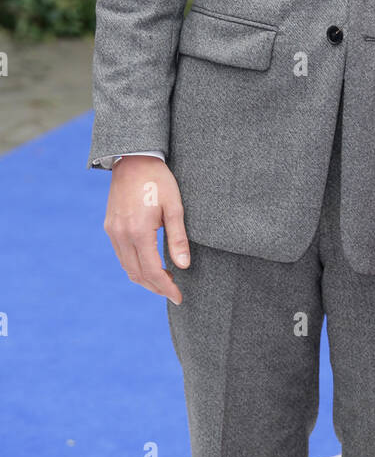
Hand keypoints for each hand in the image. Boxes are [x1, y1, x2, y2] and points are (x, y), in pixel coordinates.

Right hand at [104, 156, 188, 303]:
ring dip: (144, 278)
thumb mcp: (175, 206)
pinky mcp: (110, 226)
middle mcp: (121, 234)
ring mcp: (113, 231)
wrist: (134, 159)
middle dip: (156, 287)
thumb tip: (183, 266)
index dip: (166, 288)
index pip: (152, 271)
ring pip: (127, 267)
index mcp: (138, 231)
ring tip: (164, 280)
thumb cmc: (159, 180)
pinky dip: (134, 265)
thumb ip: (178, 238)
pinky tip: (149, 263)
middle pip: (137, 274)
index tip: (179, 297)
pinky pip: (121, 254)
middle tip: (174, 291)